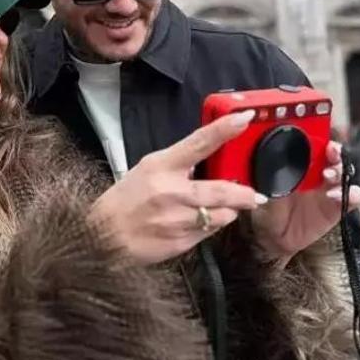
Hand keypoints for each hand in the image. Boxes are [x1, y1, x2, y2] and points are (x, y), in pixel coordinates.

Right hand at [88, 111, 266, 264]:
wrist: (105, 236)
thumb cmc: (126, 199)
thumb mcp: (148, 169)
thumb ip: (178, 164)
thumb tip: (210, 160)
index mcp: (162, 166)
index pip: (199, 143)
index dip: (224, 129)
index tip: (245, 117)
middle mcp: (172, 191)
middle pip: (223, 189)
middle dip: (244, 194)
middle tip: (254, 194)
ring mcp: (178, 218)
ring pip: (222, 215)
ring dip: (227, 211)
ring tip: (220, 209)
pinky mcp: (182, 241)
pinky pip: (210, 232)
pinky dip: (211, 225)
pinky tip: (199, 222)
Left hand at [250, 140, 359, 263]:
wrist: (275, 237)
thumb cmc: (269, 207)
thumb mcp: (264, 189)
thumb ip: (266, 178)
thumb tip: (261, 167)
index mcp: (300, 163)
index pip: (314, 145)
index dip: (319, 139)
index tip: (317, 138)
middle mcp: (318, 173)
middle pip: (334, 155)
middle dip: (335, 150)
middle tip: (330, 151)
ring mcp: (330, 189)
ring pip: (345, 173)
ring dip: (341, 170)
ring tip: (329, 175)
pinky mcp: (338, 207)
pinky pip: (352, 197)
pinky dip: (350, 194)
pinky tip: (335, 196)